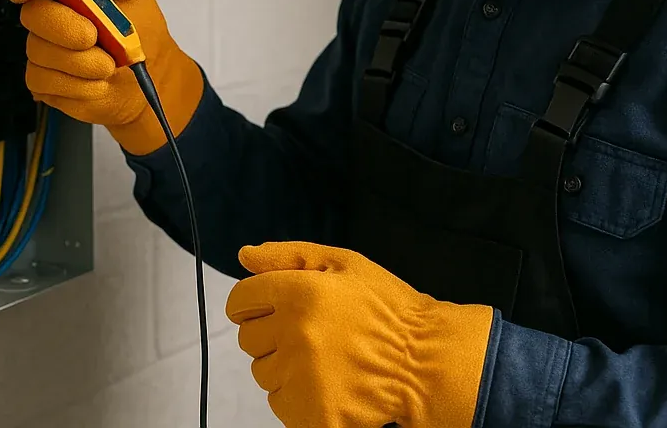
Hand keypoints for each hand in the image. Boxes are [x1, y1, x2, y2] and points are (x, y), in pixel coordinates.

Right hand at [1, 0, 203, 154]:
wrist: (151, 76)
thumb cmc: (141, 27)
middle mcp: (48, 14)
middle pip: (32, 13)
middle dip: (62, 25)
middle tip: (92, 35)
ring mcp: (43, 48)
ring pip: (40, 51)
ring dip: (81, 61)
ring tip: (110, 64)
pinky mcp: (44, 80)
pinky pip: (46, 81)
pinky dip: (79, 85)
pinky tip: (98, 82)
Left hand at [226, 241, 492, 427]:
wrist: (427, 362)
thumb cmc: (389, 311)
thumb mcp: (345, 264)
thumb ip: (289, 256)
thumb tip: (245, 255)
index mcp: (299, 293)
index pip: (240, 299)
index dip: (254, 303)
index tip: (274, 309)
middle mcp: (294, 335)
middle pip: (248, 339)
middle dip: (272, 334)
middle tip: (311, 334)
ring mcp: (302, 379)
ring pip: (263, 373)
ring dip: (284, 366)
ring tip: (325, 360)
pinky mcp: (312, 415)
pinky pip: (280, 403)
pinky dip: (297, 396)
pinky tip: (328, 383)